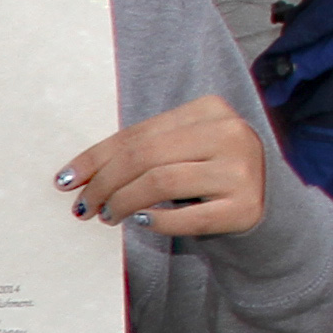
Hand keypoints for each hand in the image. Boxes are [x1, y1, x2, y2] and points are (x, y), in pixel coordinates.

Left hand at [65, 95, 263, 238]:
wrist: (266, 209)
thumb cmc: (207, 178)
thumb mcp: (180, 152)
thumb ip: (139, 153)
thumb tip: (74, 176)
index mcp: (210, 109)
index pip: (138, 133)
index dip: (95, 158)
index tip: (66, 180)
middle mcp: (230, 133)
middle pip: (145, 156)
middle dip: (103, 183)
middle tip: (84, 206)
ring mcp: (242, 169)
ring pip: (161, 182)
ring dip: (122, 202)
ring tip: (107, 216)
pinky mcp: (246, 207)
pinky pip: (187, 217)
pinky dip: (155, 221)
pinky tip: (138, 223)